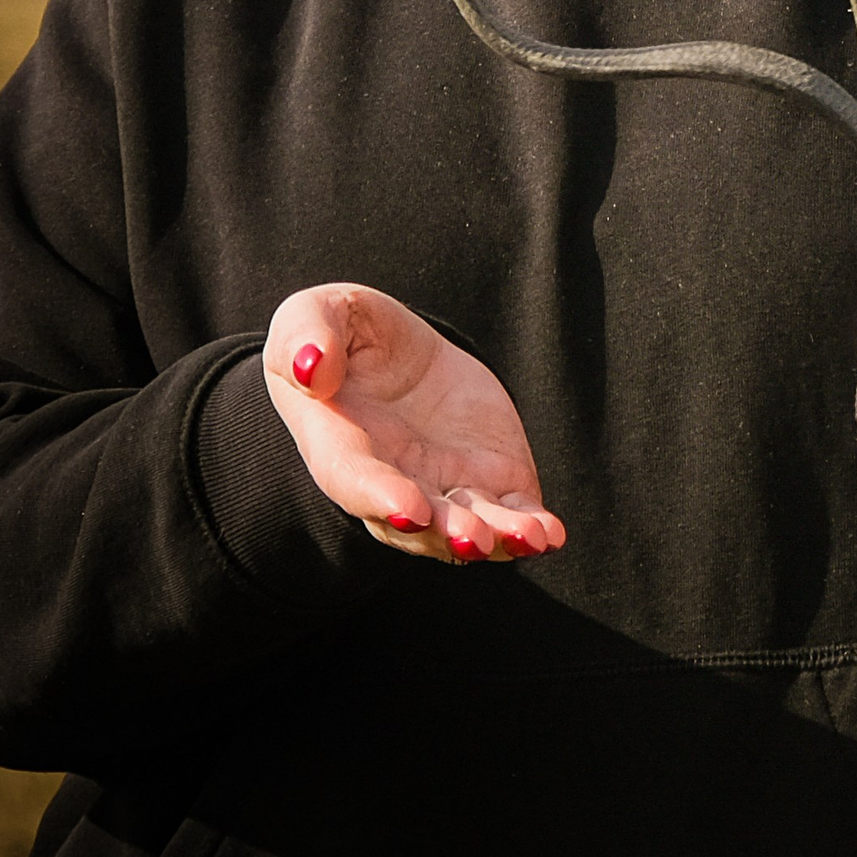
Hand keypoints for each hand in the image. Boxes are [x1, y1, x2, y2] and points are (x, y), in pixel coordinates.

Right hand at [263, 284, 566, 566]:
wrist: (389, 354)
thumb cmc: (338, 338)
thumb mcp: (313, 316)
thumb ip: (306, 335)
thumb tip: (313, 368)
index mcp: (340, 445)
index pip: (355, 480)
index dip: (380, 498)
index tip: (411, 510)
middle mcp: (391, 482)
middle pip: (418, 521)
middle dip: (447, 532)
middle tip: (473, 540)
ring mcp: (441, 487)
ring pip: (468, 526)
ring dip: (497, 539)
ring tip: (528, 537)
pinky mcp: (487, 479)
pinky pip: (509, 513)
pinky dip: (529, 528)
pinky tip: (549, 535)